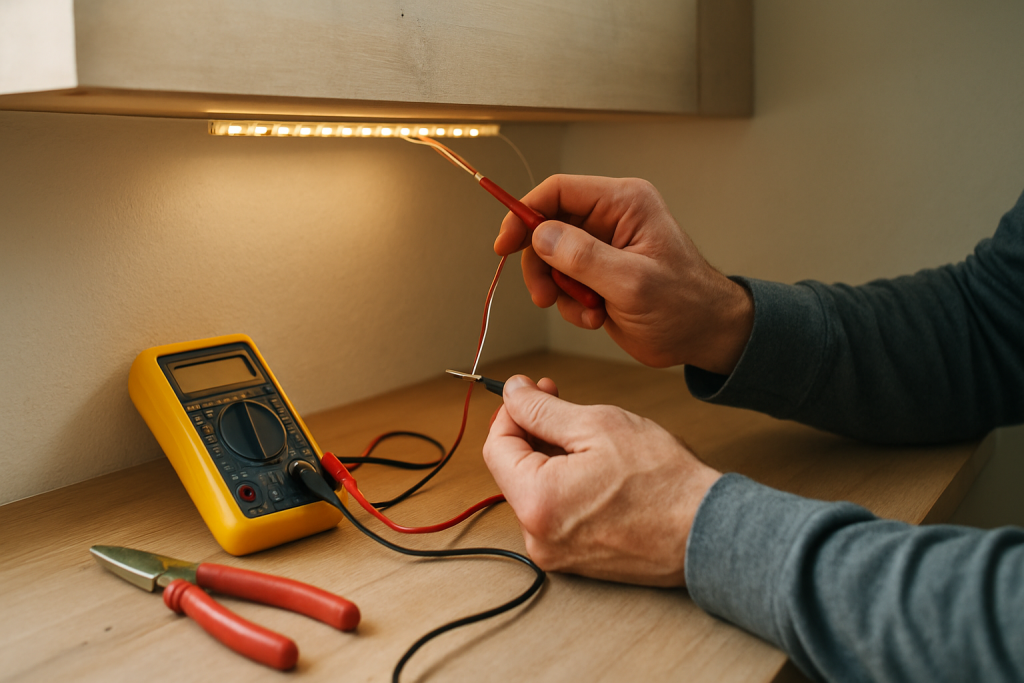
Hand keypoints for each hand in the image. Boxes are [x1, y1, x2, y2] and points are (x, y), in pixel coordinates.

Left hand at [482, 375, 721, 586]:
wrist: (707, 531)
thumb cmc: (662, 480)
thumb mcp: (597, 425)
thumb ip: (543, 409)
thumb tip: (512, 394)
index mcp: (537, 503)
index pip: (496, 447)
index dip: (511, 412)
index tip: (532, 391)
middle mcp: (537, 536)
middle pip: (513, 470)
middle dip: (532, 431)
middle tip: (560, 401)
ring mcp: (555, 552)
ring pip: (535, 489)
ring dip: (550, 456)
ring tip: (588, 436)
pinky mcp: (574, 559)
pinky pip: (555, 511)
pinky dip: (565, 483)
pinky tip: (595, 467)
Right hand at [494, 175, 752, 374]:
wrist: (704, 335)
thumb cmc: (685, 305)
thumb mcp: (632, 282)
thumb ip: (584, 257)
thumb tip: (540, 235)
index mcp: (624, 203)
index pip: (558, 191)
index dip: (525, 213)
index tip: (505, 243)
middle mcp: (611, 218)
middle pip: (547, 226)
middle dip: (541, 264)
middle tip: (544, 296)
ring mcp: (604, 246)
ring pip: (551, 258)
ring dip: (558, 290)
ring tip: (586, 312)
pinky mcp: (599, 272)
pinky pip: (564, 282)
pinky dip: (571, 304)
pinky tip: (596, 316)